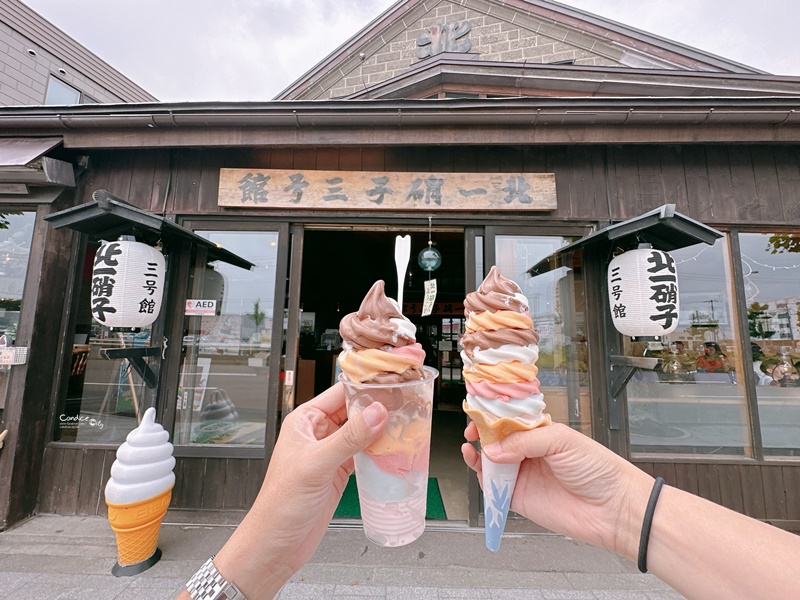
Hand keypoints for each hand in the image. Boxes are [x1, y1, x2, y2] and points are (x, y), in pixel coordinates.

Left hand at [213, 384, 387, 598]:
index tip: (390, 385)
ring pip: (361, 433)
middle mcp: (318, 434)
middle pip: (354, 411)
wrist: (276, 545)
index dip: (364, 388)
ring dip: (380, 432)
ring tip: (403, 427)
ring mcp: (330, 454)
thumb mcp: (316, 464)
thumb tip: (375, 413)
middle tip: (404, 406)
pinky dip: (378, 453)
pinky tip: (392, 452)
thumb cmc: (279, 505)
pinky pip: (364, 455)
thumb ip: (348, 438)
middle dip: (377, 409)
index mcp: (304, 421)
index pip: (339, 393)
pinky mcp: (339, 473)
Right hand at [462, 422, 652, 559]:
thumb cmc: (598, 469)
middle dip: (482, 432)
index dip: (493, 415)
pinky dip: (480, 476)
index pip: (511, 420)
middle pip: (497, 440)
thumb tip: (494, 448)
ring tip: (471, 445)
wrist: (612, 508)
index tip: (479, 411)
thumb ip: (525, 440)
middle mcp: (530, 453)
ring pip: (491, 462)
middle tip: (473, 429)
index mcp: (542, 433)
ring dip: (478, 453)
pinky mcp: (518, 498)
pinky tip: (477, 464)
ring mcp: (523, 475)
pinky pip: (493, 487)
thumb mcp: (562, 440)